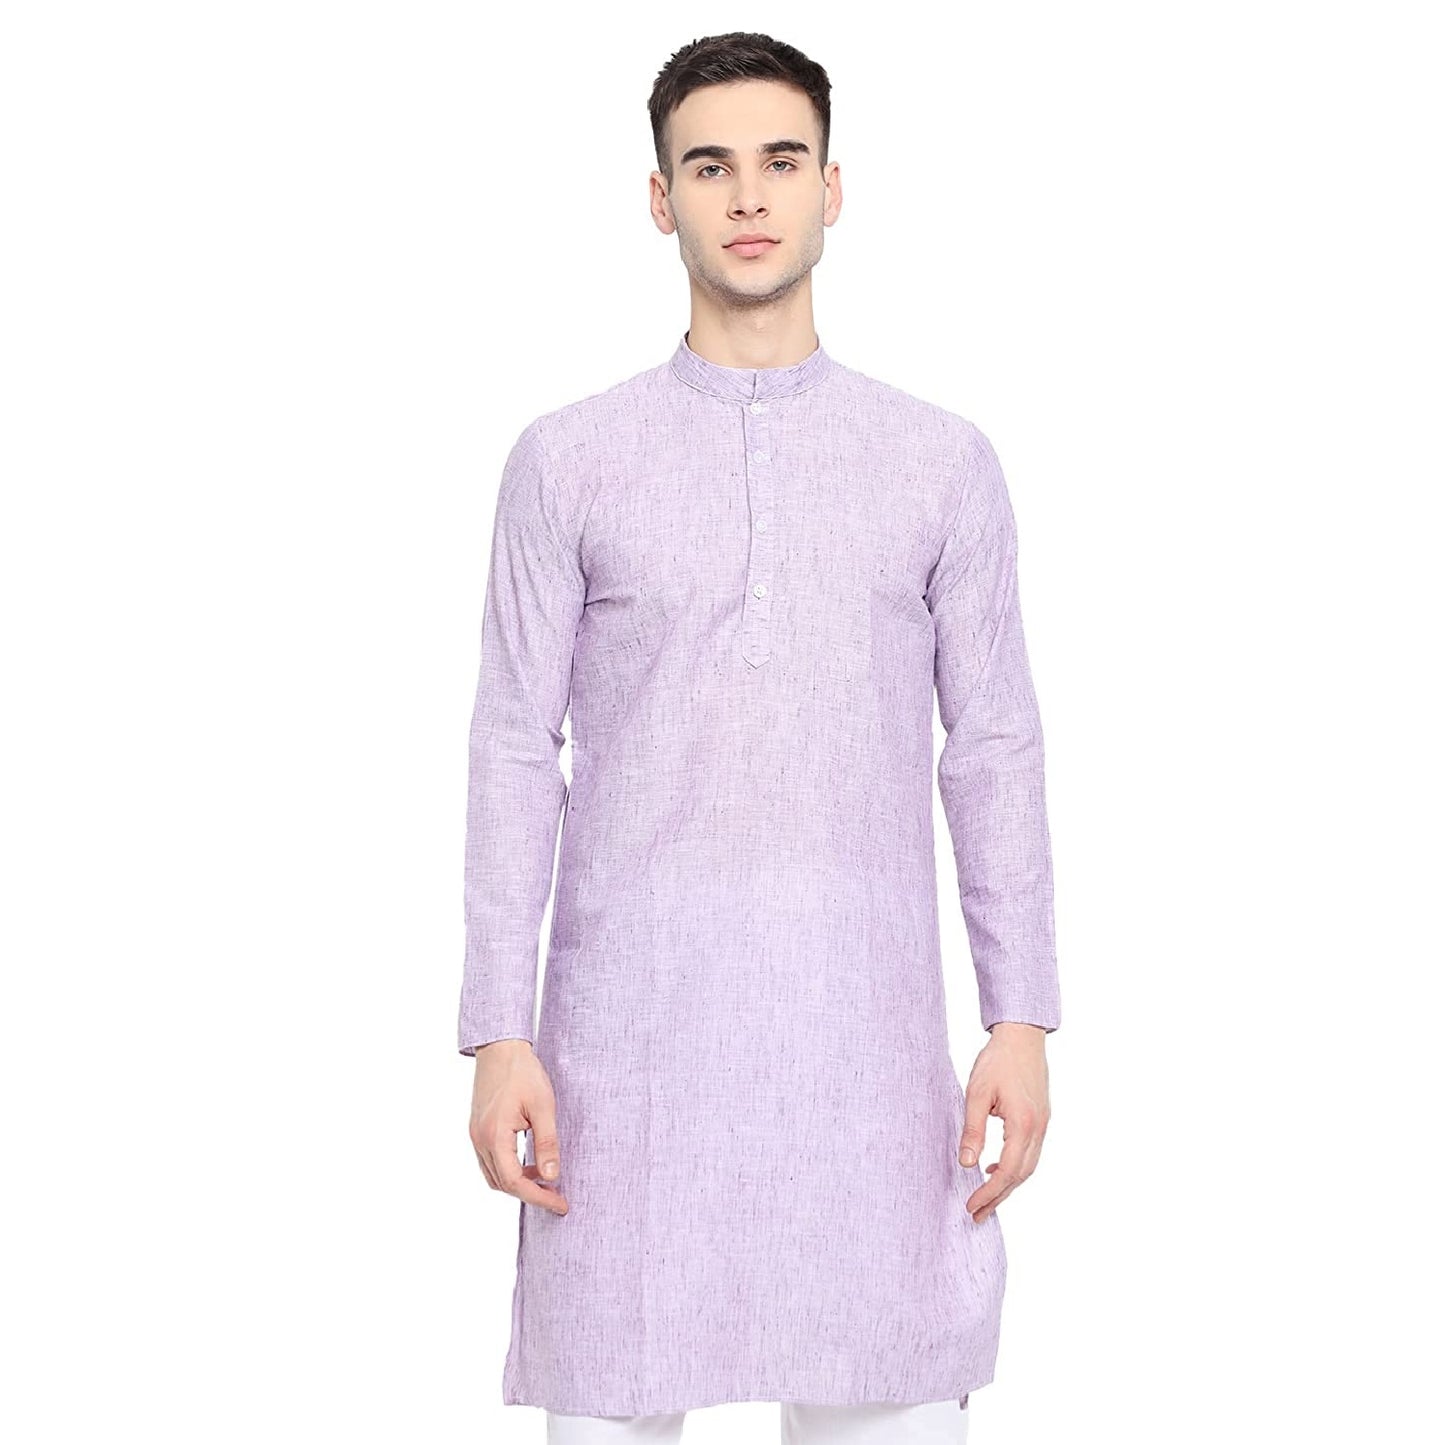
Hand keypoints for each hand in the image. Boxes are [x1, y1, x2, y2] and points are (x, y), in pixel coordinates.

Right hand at [469, 1039, 569, 1214]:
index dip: (539, 1197)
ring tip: (545, 1180)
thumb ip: (547, 1143)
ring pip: (494, 1176)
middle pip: (502, 1184)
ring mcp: (475, 1135)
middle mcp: (479, 1140)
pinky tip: (530, 1162)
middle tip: (557, 1197)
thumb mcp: (543, 1106)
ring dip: (518, 1183)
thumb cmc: (523, 1072)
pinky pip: (491, 1161)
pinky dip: (509, 1169)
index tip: (561, 1203)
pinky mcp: (478, 1129)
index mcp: (494, 1136)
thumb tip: (551, 1176)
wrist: (500, 1047)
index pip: (514, 1182)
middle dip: (530, 1194)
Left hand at [957, 1022, 1050, 1222]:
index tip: (971, 1205)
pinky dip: (1015, 1167)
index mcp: (1024, 1124)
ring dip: (1008, 1184)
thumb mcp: (977, 1093)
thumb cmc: (997, 1060)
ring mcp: (1044, 1124)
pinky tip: (995, 1166)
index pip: (1008, 1171)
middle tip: (976, 1214)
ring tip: (986, 1198)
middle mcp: (1039, 1128)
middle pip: (1021, 1175)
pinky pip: (1030, 1152)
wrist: (1022, 1036)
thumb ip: (972, 1130)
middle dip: (999, 1197)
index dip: (990, 1192)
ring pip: (1029, 1166)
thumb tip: (966, 1163)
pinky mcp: (1041, 1118)